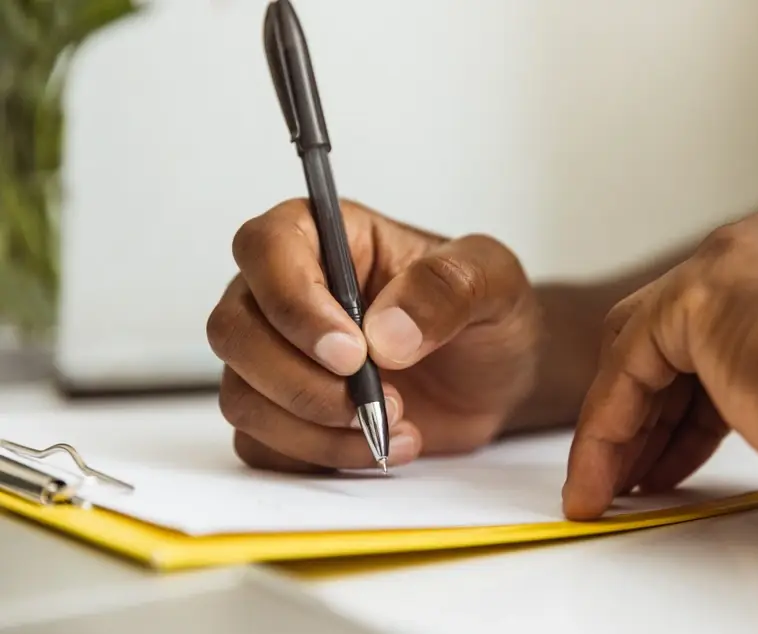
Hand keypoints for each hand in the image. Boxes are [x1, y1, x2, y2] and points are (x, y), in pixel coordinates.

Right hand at [207, 199, 538, 471]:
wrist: (493, 376)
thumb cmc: (485, 312)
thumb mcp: (491, 280)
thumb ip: (446, 288)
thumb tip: (384, 332)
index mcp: (325, 237)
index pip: (266, 249)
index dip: (293, 303)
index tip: (351, 353)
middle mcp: (285, 293)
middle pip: (234, 331)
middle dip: (301, 382)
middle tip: (378, 401)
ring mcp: (275, 356)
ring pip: (242, 395)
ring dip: (315, 428)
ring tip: (397, 426)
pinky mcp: (283, 413)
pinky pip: (262, 444)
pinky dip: (319, 456)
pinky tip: (381, 446)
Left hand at [561, 213, 757, 562]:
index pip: (697, 348)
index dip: (671, 418)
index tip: (655, 468)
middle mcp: (745, 261)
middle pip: (656, 346)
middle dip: (639, 423)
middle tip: (625, 481)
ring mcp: (718, 270)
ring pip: (632, 358)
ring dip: (614, 432)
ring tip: (604, 490)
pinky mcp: (694, 296)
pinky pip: (624, 371)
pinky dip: (605, 429)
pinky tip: (599, 478)